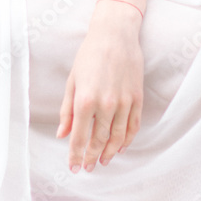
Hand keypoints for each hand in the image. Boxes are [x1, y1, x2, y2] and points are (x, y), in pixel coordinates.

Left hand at [56, 0, 143, 171]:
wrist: (114, 34)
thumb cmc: (89, 55)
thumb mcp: (72, 81)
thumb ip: (67, 110)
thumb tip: (62, 135)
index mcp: (85, 100)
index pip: (79, 138)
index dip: (76, 155)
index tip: (74, 167)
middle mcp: (106, 104)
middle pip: (99, 141)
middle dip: (92, 157)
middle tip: (88, 167)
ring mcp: (124, 102)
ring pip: (118, 137)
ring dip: (110, 152)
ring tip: (103, 160)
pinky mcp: (137, 97)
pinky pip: (134, 126)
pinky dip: (127, 140)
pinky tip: (121, 147)